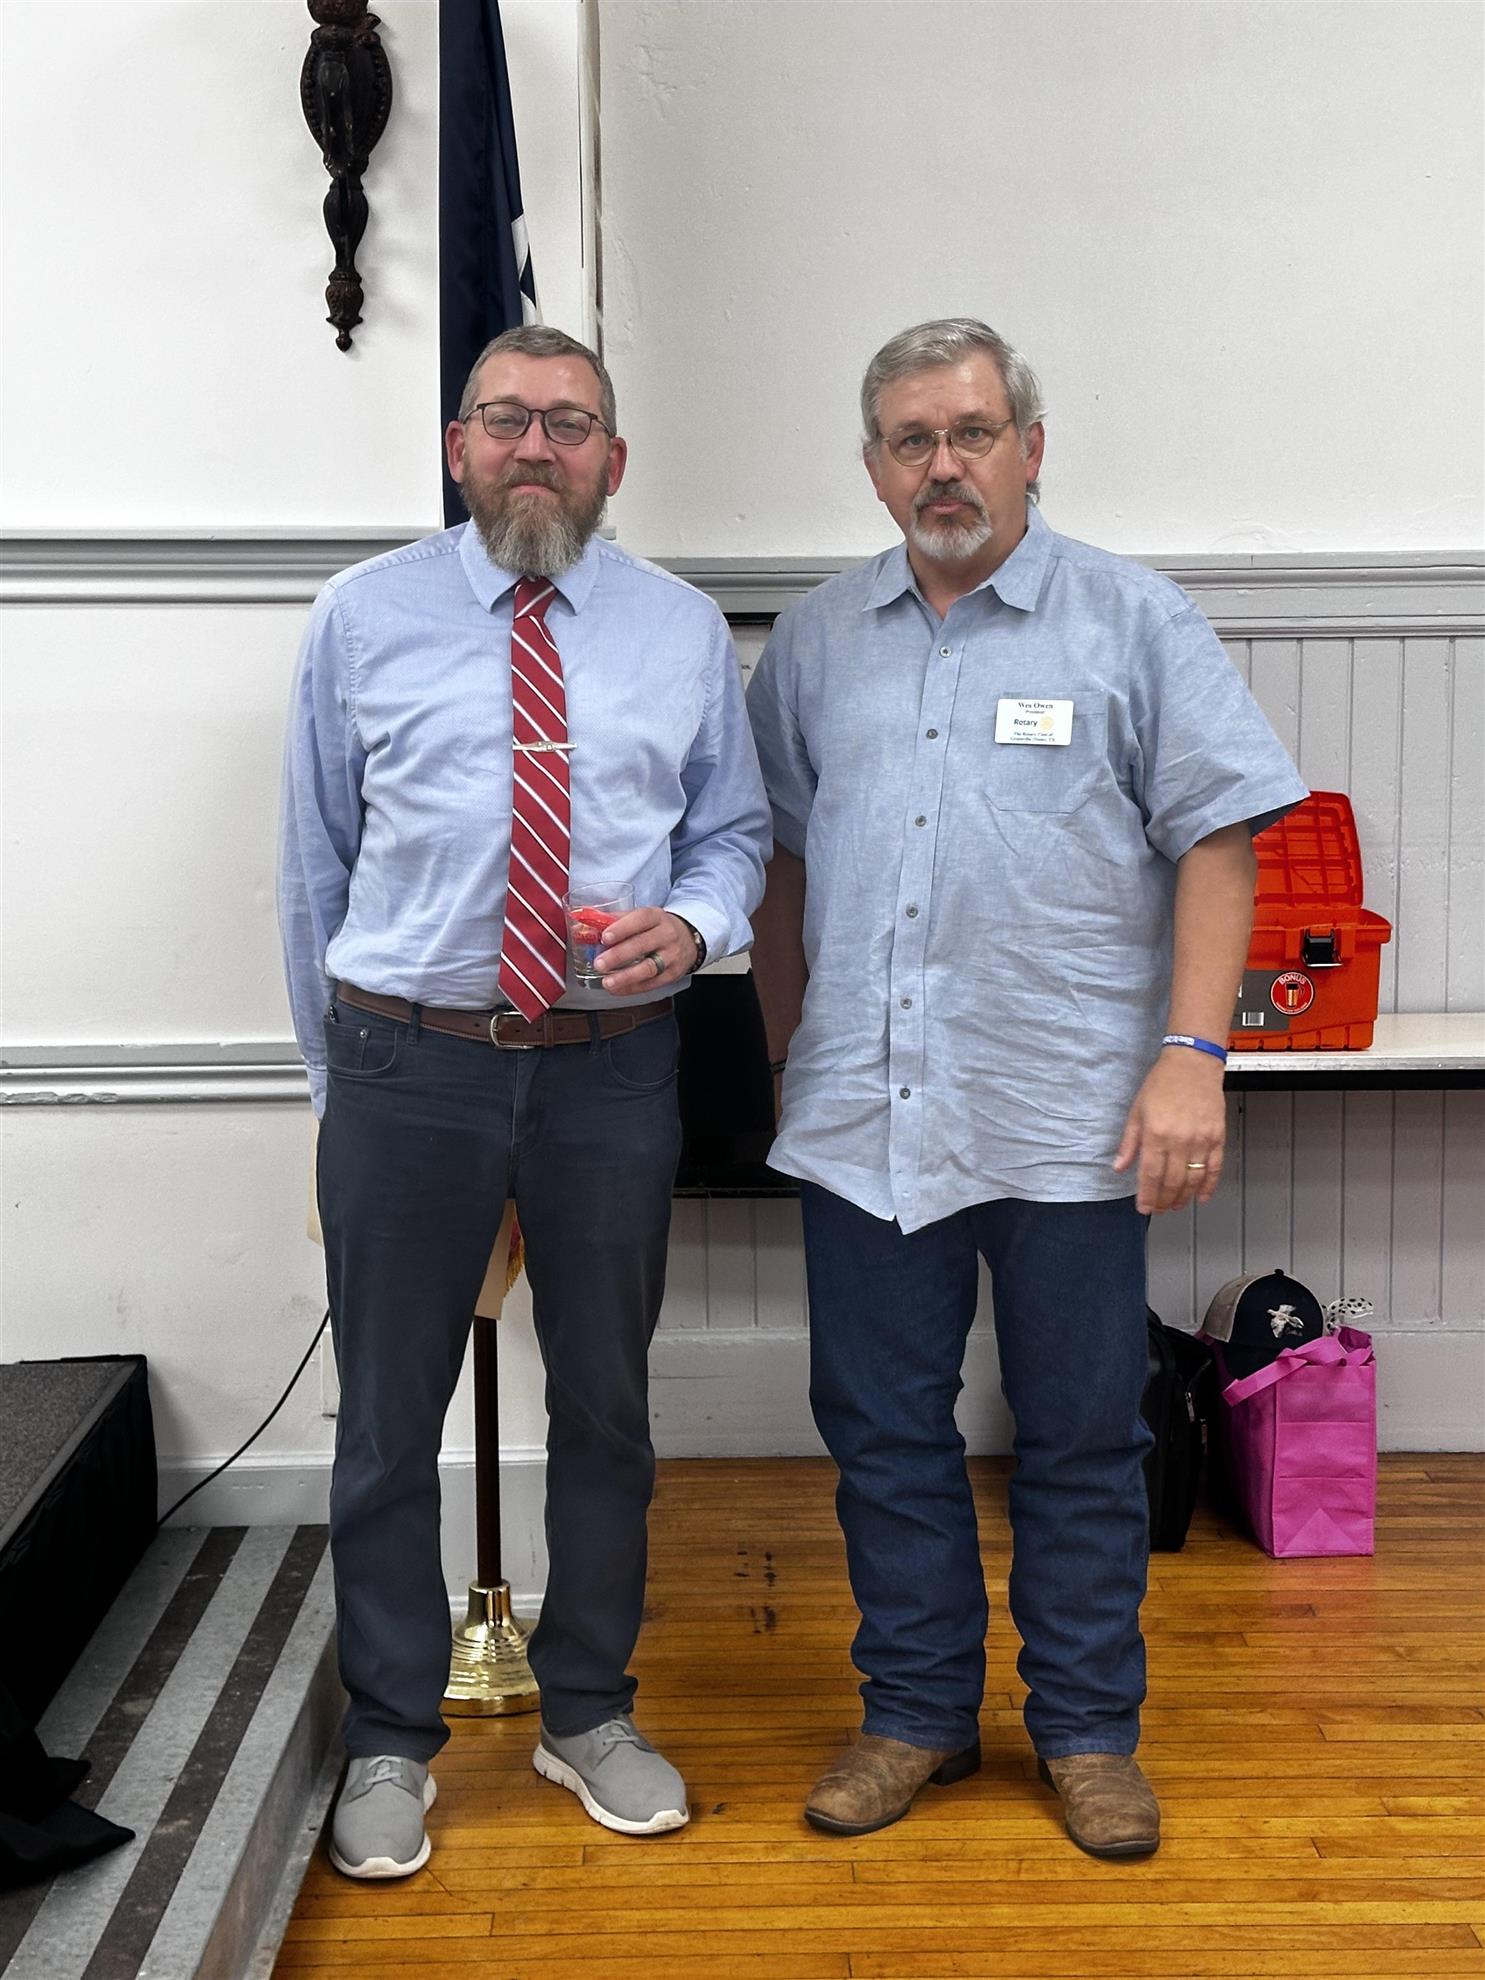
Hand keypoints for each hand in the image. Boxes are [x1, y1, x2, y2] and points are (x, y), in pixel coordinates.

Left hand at [594, 908, 700, 994]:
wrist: (690, 941)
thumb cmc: (658, 928)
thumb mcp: (644, 917)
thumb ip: (617, 920)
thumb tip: (587, 924)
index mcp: (657, 917)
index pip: (640, 919)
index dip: (622, 928)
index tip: (605, 936)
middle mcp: (667, 935)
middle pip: (643, 944)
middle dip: (619, 955)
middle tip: (599, 963)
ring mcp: (672, 956)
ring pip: (648, 968)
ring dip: (626, 977)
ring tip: (607, 982)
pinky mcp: (673, 974)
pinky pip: (651, 983)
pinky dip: (632, 988)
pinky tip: (617, 989)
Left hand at [1113, 1049, 1226, 1213]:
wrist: (1193, 1064)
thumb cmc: (1163, 1083)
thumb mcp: (1137, 1111)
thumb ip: (1129, 1142)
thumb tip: (1119, 1166)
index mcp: (1156, 1134)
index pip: (1150, 1175)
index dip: (1147, 1196)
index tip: (1143, 1207)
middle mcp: (1179, 1140)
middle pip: (1172, 1182)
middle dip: (1163, 1201)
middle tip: (1158, 1209)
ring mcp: (1201, 1140)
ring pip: (1193, 1179)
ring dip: (1183, 1197)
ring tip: (1175, 1205)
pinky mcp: (1217, 1137)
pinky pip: (1214, 1168)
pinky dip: (1208, 1185)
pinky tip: (1201, 1196)